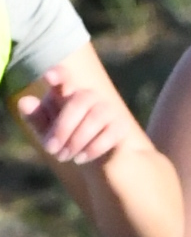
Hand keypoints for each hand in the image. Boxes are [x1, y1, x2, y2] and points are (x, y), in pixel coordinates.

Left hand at [17, 64, 132, 171]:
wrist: (96, 161)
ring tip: (64, 157)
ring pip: (94, 118)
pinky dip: (92, 148)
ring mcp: (108, 110)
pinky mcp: (121, 126)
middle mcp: (89, 97)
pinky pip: (109, 133)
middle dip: (63, 128)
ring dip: (76, 140)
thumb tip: (24, 101)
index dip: (59, 75)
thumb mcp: (47, 133)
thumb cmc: (66, 142)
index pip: (64, 77)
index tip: (48, 76)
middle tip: (51, 150)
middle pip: (78, 101)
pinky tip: (80, 159)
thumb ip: (36, 118)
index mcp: (67, 94)